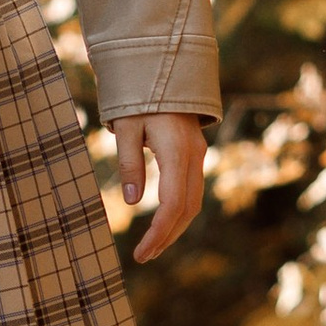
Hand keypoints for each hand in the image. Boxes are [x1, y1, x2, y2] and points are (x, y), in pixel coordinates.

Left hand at [113, 110, 204, 265]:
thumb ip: (129, 162)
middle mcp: (194, 156)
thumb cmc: (140, 95)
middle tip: (144, 256)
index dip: (158, 233)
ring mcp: (198, 155)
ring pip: (193, 202)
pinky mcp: (195, 154)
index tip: (142, 253)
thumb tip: (134, 202)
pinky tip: (164, 223)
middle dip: (167, 236)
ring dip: (175, 227)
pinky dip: (179, 212)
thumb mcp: (126, 125)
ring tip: (152, 246)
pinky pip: (191, 190)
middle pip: (187, 209)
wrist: (166, 68)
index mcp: (177, 151)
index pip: (172, 204)